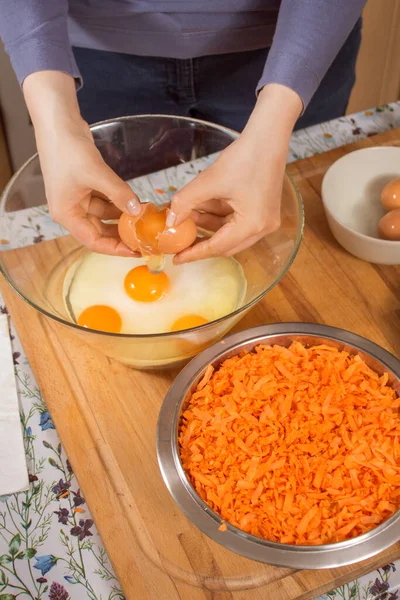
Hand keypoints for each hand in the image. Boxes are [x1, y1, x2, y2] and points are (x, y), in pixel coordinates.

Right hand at [23, 72, 141, 255]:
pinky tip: (137, 203)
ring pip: (105, 214)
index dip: (114, 248)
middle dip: (121, 234)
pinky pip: (106, 199)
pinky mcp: (86, 185)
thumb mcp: (96, 174)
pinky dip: (120, 201)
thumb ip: (119, 194)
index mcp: (66, 214)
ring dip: (123, 216)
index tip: (135, 251)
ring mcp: (78, 197)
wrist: (58, 122)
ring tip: (145, 220)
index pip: (93, 241)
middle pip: (99, 230)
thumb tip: (139, 211)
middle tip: (145, 238)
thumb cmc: (68, 150)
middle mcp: (71, 209)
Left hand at [169, 84, 301, 263]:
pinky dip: (218, 217)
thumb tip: (169, 221)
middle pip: (226, 245)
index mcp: (252, 225)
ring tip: (186, 216)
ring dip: (208, 226)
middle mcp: (262, 228)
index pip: (217, 247)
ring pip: (230, 233)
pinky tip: (201, 208)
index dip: (194, 253)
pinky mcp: (263, 211)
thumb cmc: (244, 157)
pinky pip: (237, 221)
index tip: (176, 258)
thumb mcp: (209, 181)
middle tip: (179, 242)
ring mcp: (265, 220)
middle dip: (201, 241)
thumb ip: (185, 202)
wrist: (267, 137)